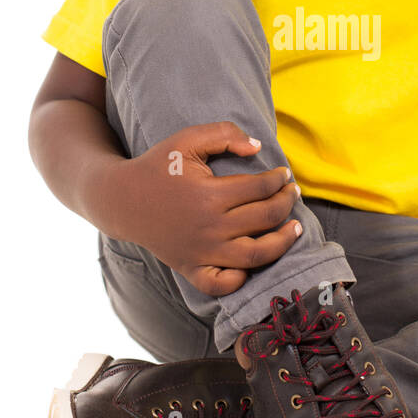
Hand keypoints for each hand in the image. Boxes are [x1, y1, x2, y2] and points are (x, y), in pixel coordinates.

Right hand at [108, 122, 301, 295]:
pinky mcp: (191, 269)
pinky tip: (254, 262)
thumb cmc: (158, 167)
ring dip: (283, 242)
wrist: (122, 200)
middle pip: (265, 218)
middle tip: (293, 194)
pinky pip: (222, 283)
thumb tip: (258, 147)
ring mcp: (201, 252)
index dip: (280, 179)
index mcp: (210, 194)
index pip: (261, 187)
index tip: (284, 175)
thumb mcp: (186, 139)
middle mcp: (209, 227)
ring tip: (295, 228)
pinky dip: (241, 278)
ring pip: (255, 255)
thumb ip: (224, 134)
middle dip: (287, 203)